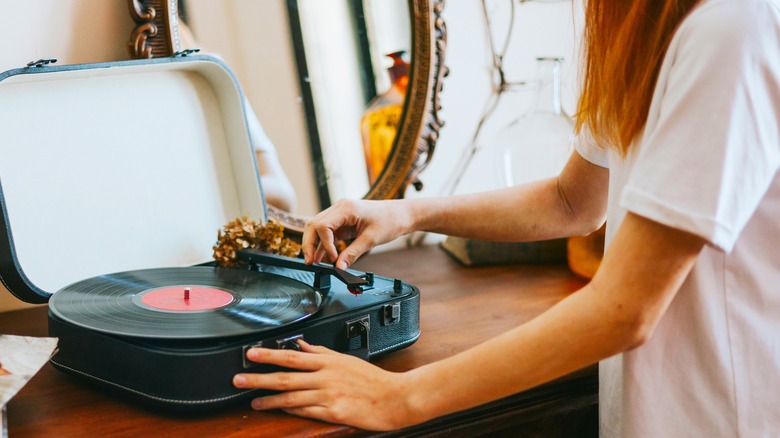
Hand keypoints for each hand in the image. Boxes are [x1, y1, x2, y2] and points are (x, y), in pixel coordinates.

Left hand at [233, 340, 416, 430]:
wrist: (394, 398)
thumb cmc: (373, 380)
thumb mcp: (347, 359)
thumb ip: (323, 352)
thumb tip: (303, 344)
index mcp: (328, 361)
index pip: (292, 355)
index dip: (268, 355)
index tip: (250, 354)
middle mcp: (325, 377)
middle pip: (285, 377)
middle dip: (258, 378)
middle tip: (238, 379)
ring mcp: (328, 396)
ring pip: (291, 397)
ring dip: (269, 400)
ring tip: (253, 402)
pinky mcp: (333, 412)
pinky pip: (306, 412)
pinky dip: (291, 411)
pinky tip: (279, 411)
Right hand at [302, 199, 411, 268]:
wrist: (402, 214)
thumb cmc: (390, 221)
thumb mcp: (371, 240)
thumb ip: (352, 254)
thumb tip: (338, 268)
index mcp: (346, 208)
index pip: (323, 225)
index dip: (324, 244)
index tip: (333, 259)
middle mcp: (340, 208)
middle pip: (314, 224)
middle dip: (310, 244)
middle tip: (310, 262)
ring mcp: (340, 213)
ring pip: (318, 228)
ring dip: (315, 244)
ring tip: (313, 262)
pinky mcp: (343, 221)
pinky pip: (328, 232)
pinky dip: (324, 244)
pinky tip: (321, 257)